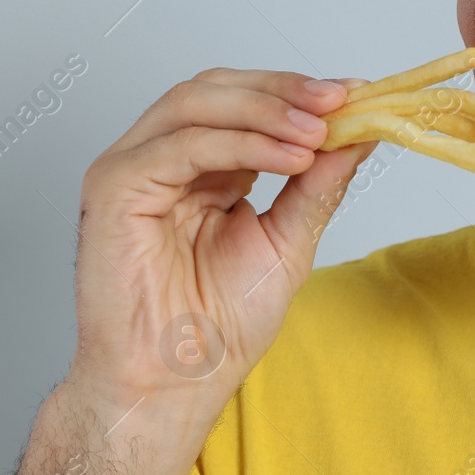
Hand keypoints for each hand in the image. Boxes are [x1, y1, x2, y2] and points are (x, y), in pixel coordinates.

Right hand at [65, 68, 374, 421]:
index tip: (356, 93)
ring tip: (318, 131)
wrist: (175, 385)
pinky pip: (182, 145)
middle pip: (218, 89)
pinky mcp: (114, 186)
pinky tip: (288, 157)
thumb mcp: (287, 241)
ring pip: (197, 104)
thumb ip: (317, 183)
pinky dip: (242, 143)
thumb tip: (360, 133)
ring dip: (266, 110)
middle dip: (284, 90)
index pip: (244, 103)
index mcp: (200, 169)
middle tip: (340, 100)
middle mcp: (162, 160)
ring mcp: (133, 169)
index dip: (297, 92)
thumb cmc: (217, 327)